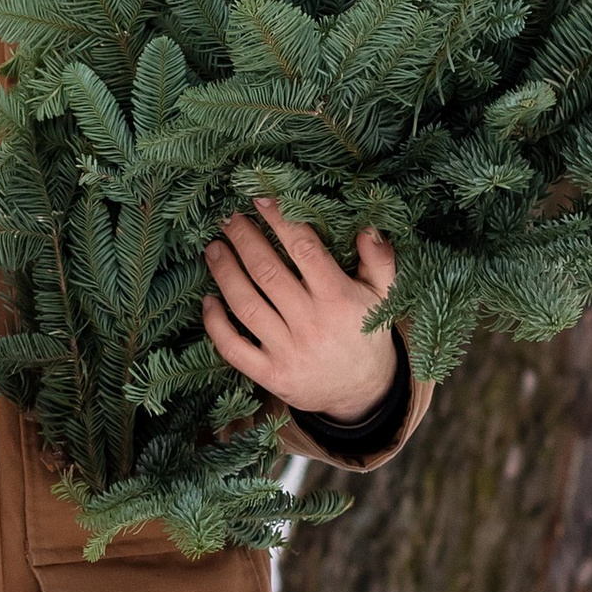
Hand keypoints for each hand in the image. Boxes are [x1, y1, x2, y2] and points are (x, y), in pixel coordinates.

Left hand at [201, 196, 396, 419]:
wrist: (364, 393)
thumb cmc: (368, 333)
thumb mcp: (383, 296)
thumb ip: (379, 260)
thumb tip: (368, 226)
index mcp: (339, 299)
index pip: (305, 250)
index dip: (280, 221)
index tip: (260, 199)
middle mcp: (311, 324)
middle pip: (267, 273)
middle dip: (244, 240)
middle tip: (228, 219)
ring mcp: (288, 352)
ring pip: (245, 305)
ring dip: (224, 273)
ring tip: (213, 249)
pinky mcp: (271, 376)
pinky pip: (233, 348)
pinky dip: (215, 324)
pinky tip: (207, 300)